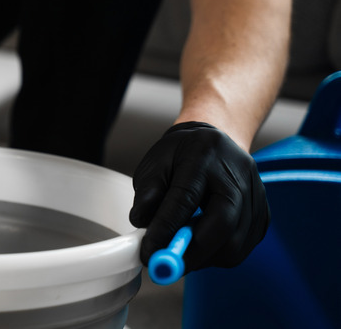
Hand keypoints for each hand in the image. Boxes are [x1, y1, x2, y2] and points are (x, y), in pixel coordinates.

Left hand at [129, 122, 269, 272]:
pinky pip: (243, 246)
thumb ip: (147, 193)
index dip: (166, 230)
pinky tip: (201, 244)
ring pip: (235, 242)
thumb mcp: (154, 164)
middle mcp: (237, 173)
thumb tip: (143, 224)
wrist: (214, 141)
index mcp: (204, 155)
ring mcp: (256, 193)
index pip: (185, 198)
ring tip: (182, 249)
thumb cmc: (181, 154)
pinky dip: (218, 254)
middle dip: (193, 252)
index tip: (150, 252)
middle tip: (168, 265)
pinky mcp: (263, 213)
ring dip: (204, 257)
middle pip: (223, 223)